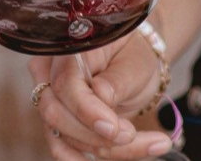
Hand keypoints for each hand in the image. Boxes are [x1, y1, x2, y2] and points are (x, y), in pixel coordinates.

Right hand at [28, 35, 174, 159]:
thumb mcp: (134, 61)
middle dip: (95, 135)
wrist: (131, 64)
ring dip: (106, 149)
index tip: (114, 128)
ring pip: (64, 138)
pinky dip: (93, 160)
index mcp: (67, 50)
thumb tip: (101, 97)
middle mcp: (49, 74)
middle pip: (55, 114)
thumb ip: (116, 80)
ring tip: (152, 143)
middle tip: (131, 134)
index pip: (65, 84)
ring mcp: (50, 102)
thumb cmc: (132, 55)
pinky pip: (65, 152)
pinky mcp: (57, 126)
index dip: (87, 111)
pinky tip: (130, 152)